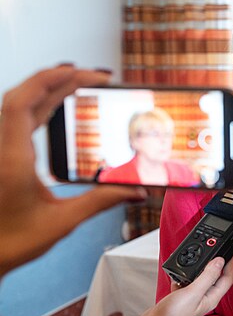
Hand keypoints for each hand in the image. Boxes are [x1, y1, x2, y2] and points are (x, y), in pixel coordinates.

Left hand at [0, 65, 145, 276]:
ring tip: (77, 82)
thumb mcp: (63, 221)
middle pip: (24, 96)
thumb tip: (135, 191)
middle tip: (92, 76)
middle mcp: (3, 149)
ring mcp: (1, 151)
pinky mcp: (5, 156)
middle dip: (58, 78)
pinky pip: (18, 117)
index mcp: (13, 158)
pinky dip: (39, 103)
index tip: (82, 73)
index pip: (24, 103)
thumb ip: (102, 201)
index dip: (52, 80)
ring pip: (18, 104)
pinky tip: (55, 104)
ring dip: (47, 88)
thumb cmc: (11, 242)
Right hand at [127, 256, 232, 315]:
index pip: (228, 278)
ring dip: (202, 266)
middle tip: (218, 249)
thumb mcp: (193, 292)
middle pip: (217, 277)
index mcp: (212, 298)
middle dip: (218, 263)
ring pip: (202, 278)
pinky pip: (188, 281)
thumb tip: (220, 261)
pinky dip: (186, 273)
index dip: (231, 263)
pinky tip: (180, 270)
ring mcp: (193, 297)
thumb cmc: (173, 315)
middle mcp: (205, 298)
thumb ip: (208, 276)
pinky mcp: (182, 296)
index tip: (231, 250)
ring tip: (201, 255)